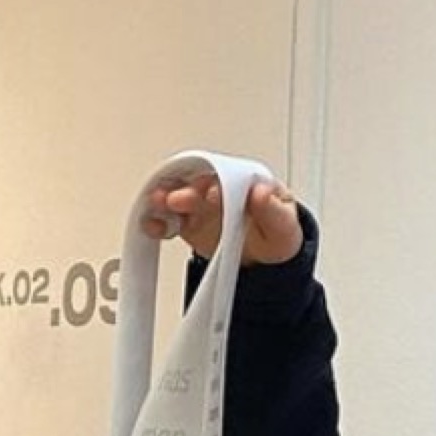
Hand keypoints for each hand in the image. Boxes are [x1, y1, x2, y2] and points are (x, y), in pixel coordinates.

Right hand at [141, 173, 303, 264]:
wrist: (264, 260)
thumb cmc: (276, 235)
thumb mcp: (283, 224)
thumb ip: (272, 209)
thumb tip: (261, 192)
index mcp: (243, 180)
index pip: (227, 174)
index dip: (217, 182)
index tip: (211, 194)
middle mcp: (219, 188)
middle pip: (197, 183)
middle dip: (185, 190)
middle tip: (176, 200)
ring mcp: (201, 205)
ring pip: (178, 195)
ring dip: (165, 198)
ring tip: (156, 204)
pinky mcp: (188, 223)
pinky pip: (168, 219)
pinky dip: (157, 221)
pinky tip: (151, 225)